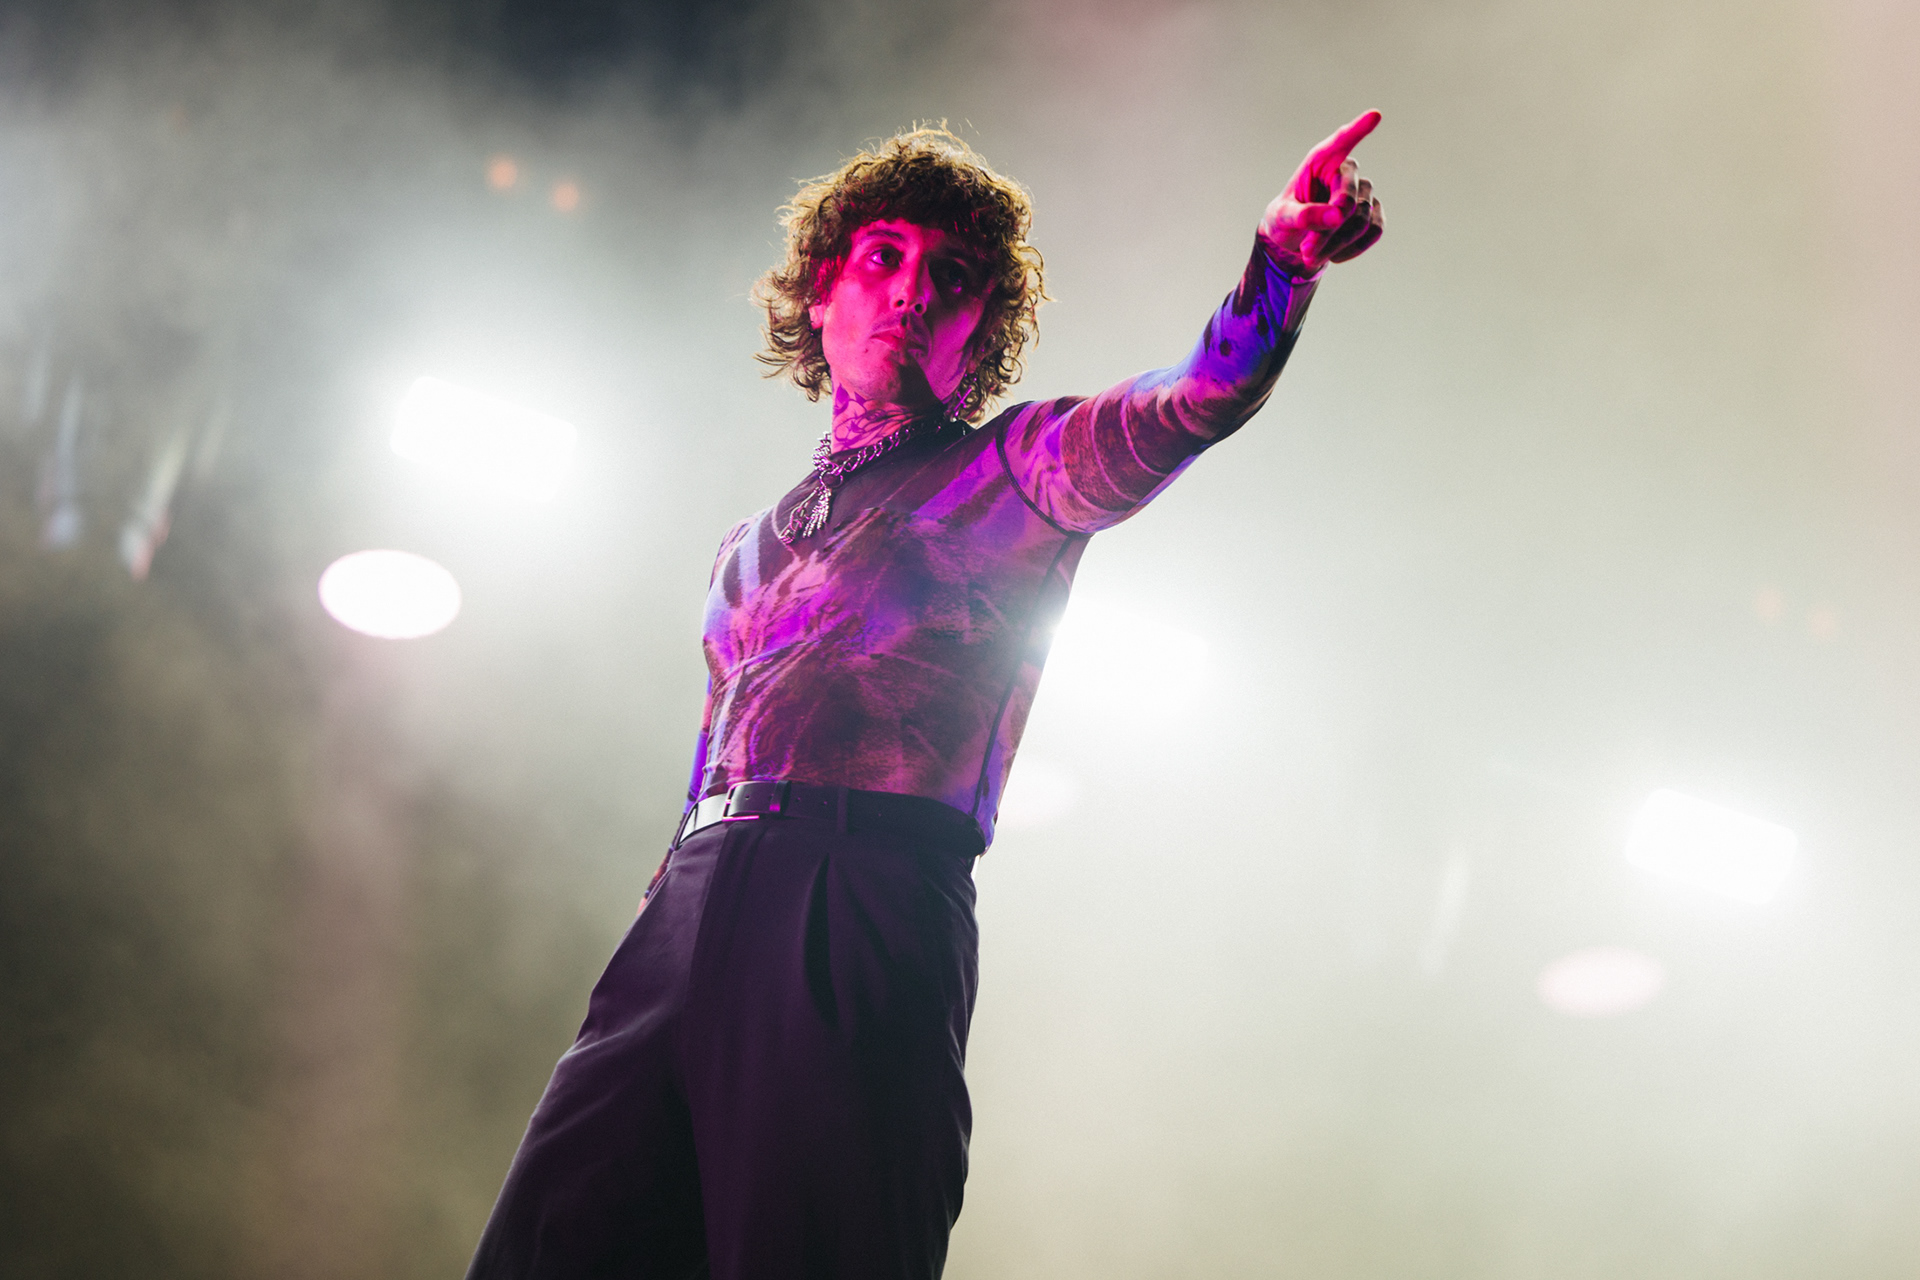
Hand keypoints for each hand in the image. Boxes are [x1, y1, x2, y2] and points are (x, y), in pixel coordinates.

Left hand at [1258, 111, 1384, 275]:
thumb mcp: (1282, 218)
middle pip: (1348, 202)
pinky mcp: (1374, 211)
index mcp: (1320, 161)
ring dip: (1335, 244)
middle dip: (1327, 232)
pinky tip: (1334, 256)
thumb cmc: (1284, 220)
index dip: (1357, 130)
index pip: (1340, 142)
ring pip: (1361, 220)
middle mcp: (1345, 171)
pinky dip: (1353, 249)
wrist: (1295, 242)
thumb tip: (1337, 215)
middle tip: (1306, 252)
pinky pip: (1374, 231)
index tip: (1374, 116)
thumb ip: (1303, 215)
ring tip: (1311, 256)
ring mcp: (1362, 190)